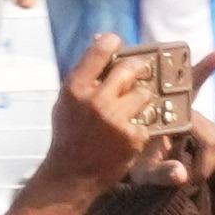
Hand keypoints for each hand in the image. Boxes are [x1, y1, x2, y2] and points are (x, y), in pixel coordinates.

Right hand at [35, 36, 204, 194]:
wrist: (71, 175)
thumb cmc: (69, 135)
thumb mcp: (67, 101)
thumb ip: (84, 74)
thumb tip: (100, 39)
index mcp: (75, 88)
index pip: (99, 51)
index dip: (112, 42)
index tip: (117, 42)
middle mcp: (95, 100)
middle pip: (129, 68)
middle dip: (138, 68)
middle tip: (141, 70)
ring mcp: (115, 118)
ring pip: (144, 94)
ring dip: (142, 99)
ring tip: (133, 108)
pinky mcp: (132, 135)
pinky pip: (147, 119)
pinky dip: (142, 124)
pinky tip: (130, 132)